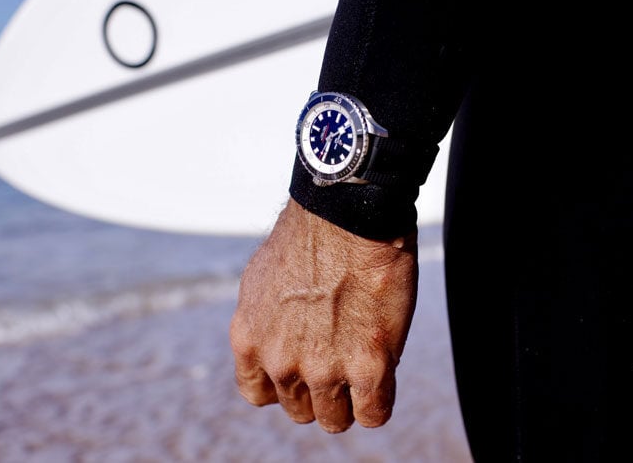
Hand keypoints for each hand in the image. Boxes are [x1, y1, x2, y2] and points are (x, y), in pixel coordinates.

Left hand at [230, 199, 417, 432]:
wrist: (348, 213)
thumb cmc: (311, 233)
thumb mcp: (263, 279)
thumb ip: (265, 319)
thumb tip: (278, 335)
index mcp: (249, 339)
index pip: (259, 394)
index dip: (284, 384)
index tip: (302, 368)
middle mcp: (280, 361)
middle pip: (299, 410)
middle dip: (319, 392)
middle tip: (340, 361)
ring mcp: (323, 368)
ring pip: (335, 419)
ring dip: (349, 401)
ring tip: (363, 370)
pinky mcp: (368, 367)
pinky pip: (372, 414)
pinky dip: (377, 404)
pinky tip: (383, 378)